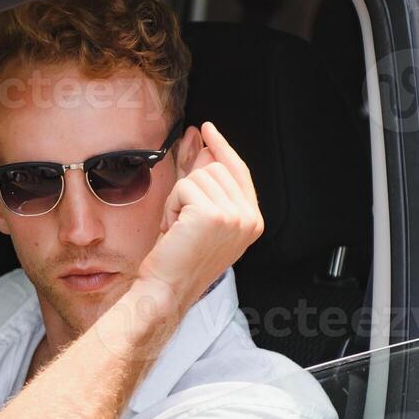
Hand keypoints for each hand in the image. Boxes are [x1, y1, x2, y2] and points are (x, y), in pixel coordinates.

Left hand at [134, 121, 262, 310]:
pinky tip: (174, 228)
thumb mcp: (200, 218)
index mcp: (253, 221)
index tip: (208, 129)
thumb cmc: (179, 260)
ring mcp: (234, 216)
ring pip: (199, 176)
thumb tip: (205, 149)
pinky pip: (184, 187)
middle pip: (216, 169)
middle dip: (190, 188)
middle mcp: (249, 219)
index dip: (222, 148)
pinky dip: (172, 205)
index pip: (239, 171)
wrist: (166, 288)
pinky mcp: (212, 214)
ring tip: (180, 227)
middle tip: (182, 220)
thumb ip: (207, 185)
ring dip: (179, 199)